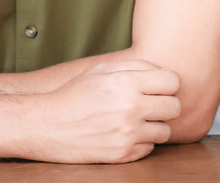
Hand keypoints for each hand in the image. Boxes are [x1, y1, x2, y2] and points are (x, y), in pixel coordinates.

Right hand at [31, 60, 181, 163]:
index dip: (166, 84)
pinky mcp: (122, 154)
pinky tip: (124, 134)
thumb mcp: (101, 69)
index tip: (157, 88)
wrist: (46, 125)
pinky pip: (149, 149)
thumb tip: (163, 70)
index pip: (173, 82)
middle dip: (164, 105)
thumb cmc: (73, 94)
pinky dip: (141, 142)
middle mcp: (130, 107)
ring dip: (154, 126)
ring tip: (136, 120)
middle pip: (174, 107)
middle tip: (150, 105)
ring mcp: (127, 133)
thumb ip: (135, 66)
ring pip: (165, 131)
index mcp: (126, 82)